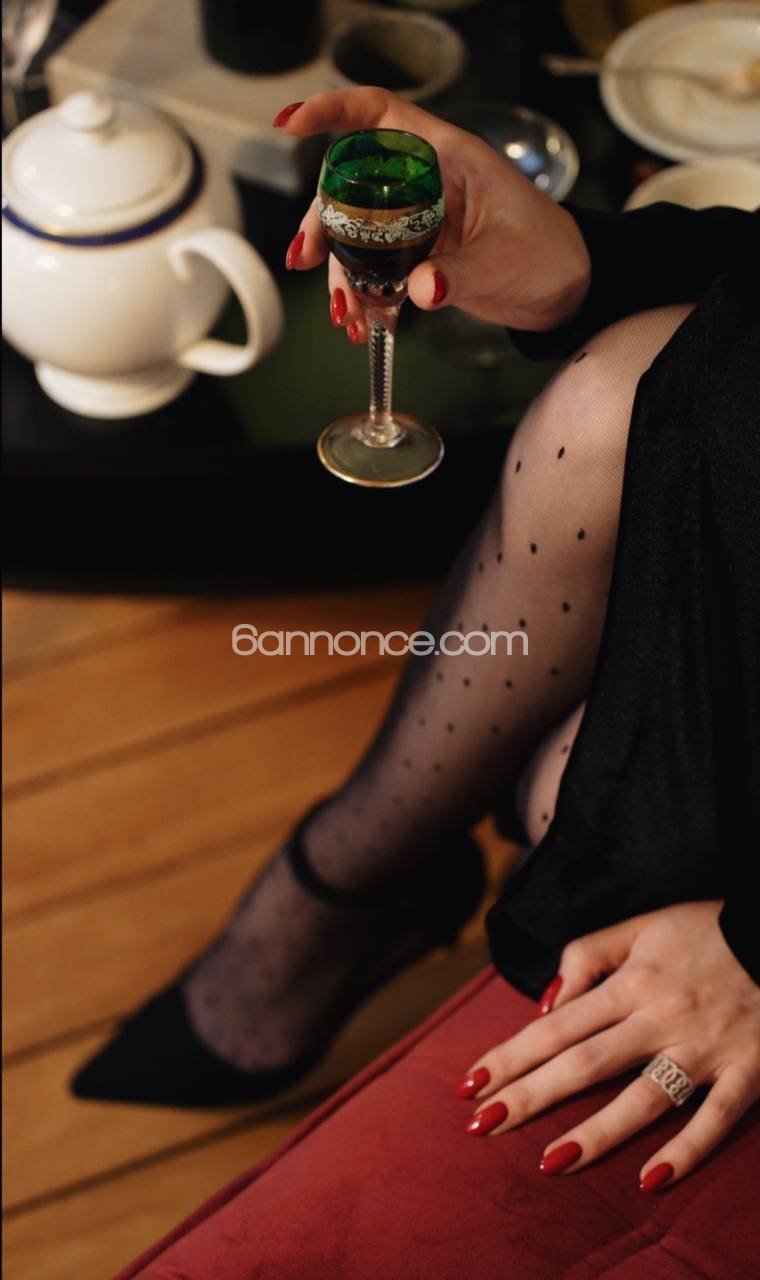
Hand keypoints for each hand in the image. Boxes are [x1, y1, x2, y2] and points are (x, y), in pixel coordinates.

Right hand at [276, 89, 589, 341]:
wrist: (565, 289)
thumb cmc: (549, 253)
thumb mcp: (506, 260)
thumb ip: (461, 273)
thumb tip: (420, 289)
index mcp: (446, 157)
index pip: (379, 114)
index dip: (332, 111)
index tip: (290, 124)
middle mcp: (424, 182)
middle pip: (351, 184)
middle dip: (323, 223)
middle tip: (309, 262)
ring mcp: (417, 220)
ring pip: (356, 234)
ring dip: (341, 274)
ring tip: (347, 316)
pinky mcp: (417, 255)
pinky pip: (375, 269)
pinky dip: (364, 297)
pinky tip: (363, 325)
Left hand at [456, 902, 759, 1190]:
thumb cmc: (704, 932)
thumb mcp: (641, 927)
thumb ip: (589, 955)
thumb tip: (547, 1002)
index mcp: (633, 983)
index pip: (557, 1026)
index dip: (511, 1056)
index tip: (470, 1084)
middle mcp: (662, 1017)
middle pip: (586, 1064)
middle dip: (530, 1095)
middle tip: (482, 1126)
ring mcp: (705, 1049)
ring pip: (644, 1098)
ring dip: (597, 1132)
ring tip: (550, 1162)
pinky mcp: (748, 1071)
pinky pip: (716, 1118)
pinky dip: (687, 1149)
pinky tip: (651, 1180)